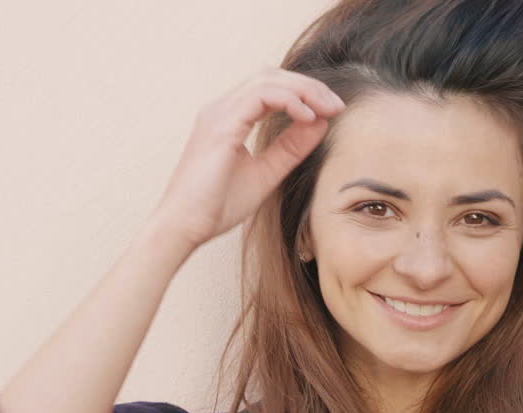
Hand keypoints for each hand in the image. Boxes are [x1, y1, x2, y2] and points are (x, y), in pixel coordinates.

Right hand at [150, 67, 346, 249]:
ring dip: (303, 90)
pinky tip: (308, 117)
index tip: (332, 111)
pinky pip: (260, 96)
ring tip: (328, 108)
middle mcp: (221, 109)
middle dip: (309, 86)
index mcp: (229, 118)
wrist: (185, 227)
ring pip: (267, 79)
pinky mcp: (220, 125)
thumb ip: (291, 148)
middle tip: (337, 106)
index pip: (271, 88)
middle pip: (271, 76)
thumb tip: (320, 123)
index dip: (304, 93)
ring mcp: (218, 114)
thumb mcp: (267, 173)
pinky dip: (289, 101)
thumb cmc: (216, 207)